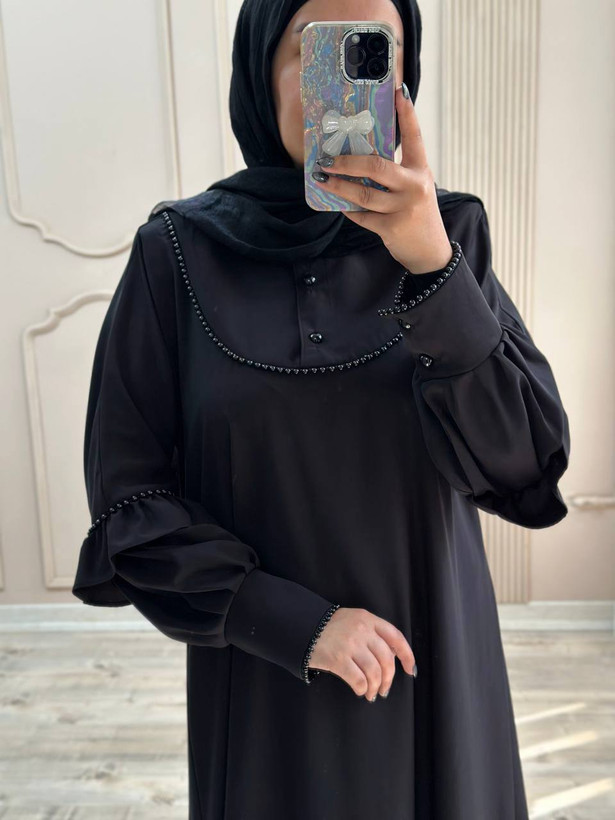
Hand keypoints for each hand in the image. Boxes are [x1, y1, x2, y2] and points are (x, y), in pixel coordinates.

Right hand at [308, 606, 416, 700]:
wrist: (303, 628)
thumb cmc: (331, 628)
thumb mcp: (354, 621)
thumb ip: (372, 634)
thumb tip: (392, 658)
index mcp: (368, 619)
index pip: (396, 637)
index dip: (407, 655)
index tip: (410, 670)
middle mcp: (361, 630)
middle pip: (386, 660)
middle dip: (388, 679)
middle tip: (384, 690)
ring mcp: (350, 644)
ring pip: (374, 672)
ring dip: (375, 687)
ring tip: (371, 693)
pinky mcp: (338, 659)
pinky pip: (359, 680)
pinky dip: (362, 689)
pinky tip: (360, 690)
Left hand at [311, 82, 452, 274]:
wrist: (429, 251)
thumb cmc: (416, 213)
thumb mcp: (414, 187)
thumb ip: (396, 173)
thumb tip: (360, 156)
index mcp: (421, 171)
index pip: (414, 137)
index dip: (407, 113)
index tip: (398, 91)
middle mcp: (415, 187)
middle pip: (377, 167)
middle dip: (347, 162)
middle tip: (327, 159)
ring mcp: (403, 208)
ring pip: (364, 194)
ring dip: (339, 186)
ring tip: (323, 178)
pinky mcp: (391, 228)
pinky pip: (362, 216)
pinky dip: (348, 209)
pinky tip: (337, 202)